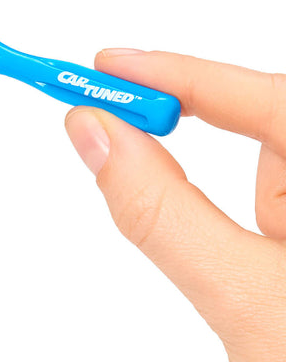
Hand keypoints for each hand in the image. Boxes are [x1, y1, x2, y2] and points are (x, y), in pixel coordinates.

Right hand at [65, 49, 285, 361]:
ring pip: (265, 162)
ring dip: (223, 190)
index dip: (179, 73)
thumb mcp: (240, 297)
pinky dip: (232, 214)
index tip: (105, 64)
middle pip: (263, 118)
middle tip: (105, 117)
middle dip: (189, 121)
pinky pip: (268, 197)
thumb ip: (159, 210)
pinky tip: (253, 265)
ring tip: (234, 259)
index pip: (268, 98)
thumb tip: (92, 135)